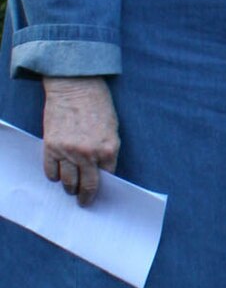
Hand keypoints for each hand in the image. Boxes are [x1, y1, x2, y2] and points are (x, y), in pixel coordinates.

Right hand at [42, 77, 119, 206]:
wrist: (75, 86)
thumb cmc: (97, 106)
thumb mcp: (112, 130)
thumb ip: (107, 152)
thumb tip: (102, 172)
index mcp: (108, 150)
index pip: (107, 179)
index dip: (103, 188)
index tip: (98, 195)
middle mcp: (88, 154)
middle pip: (87, 185)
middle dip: (85, 196)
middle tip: (83, 201)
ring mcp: (68, 151)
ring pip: (68, 181)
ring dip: (69, 188)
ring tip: (70, 190)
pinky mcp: (51, 146)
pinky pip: (51, 171)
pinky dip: (54, 176)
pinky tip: (57, 176)